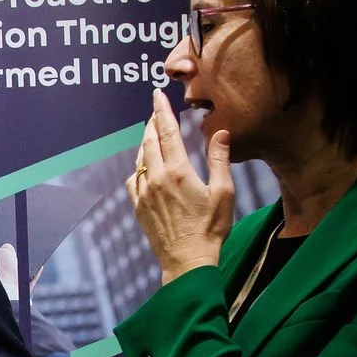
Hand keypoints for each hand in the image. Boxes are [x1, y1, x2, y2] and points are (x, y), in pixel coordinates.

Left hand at [128, 89, 233, 283]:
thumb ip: (220, 159)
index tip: (157, 95)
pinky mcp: (138, 208)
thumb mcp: (223, 192)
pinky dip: (138, 167)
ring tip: (152, 134)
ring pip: (139, 159)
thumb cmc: (210, 229)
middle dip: (152, 123)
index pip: (167, 132)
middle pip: (150, 141)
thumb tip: (220, 132)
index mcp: (178, 172)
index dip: (162, 111)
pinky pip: (132, 180)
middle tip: (156, 110)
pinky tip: (144, 167)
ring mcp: (144, 194)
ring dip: (145, 143)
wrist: (187, 262)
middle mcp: (156, 179)